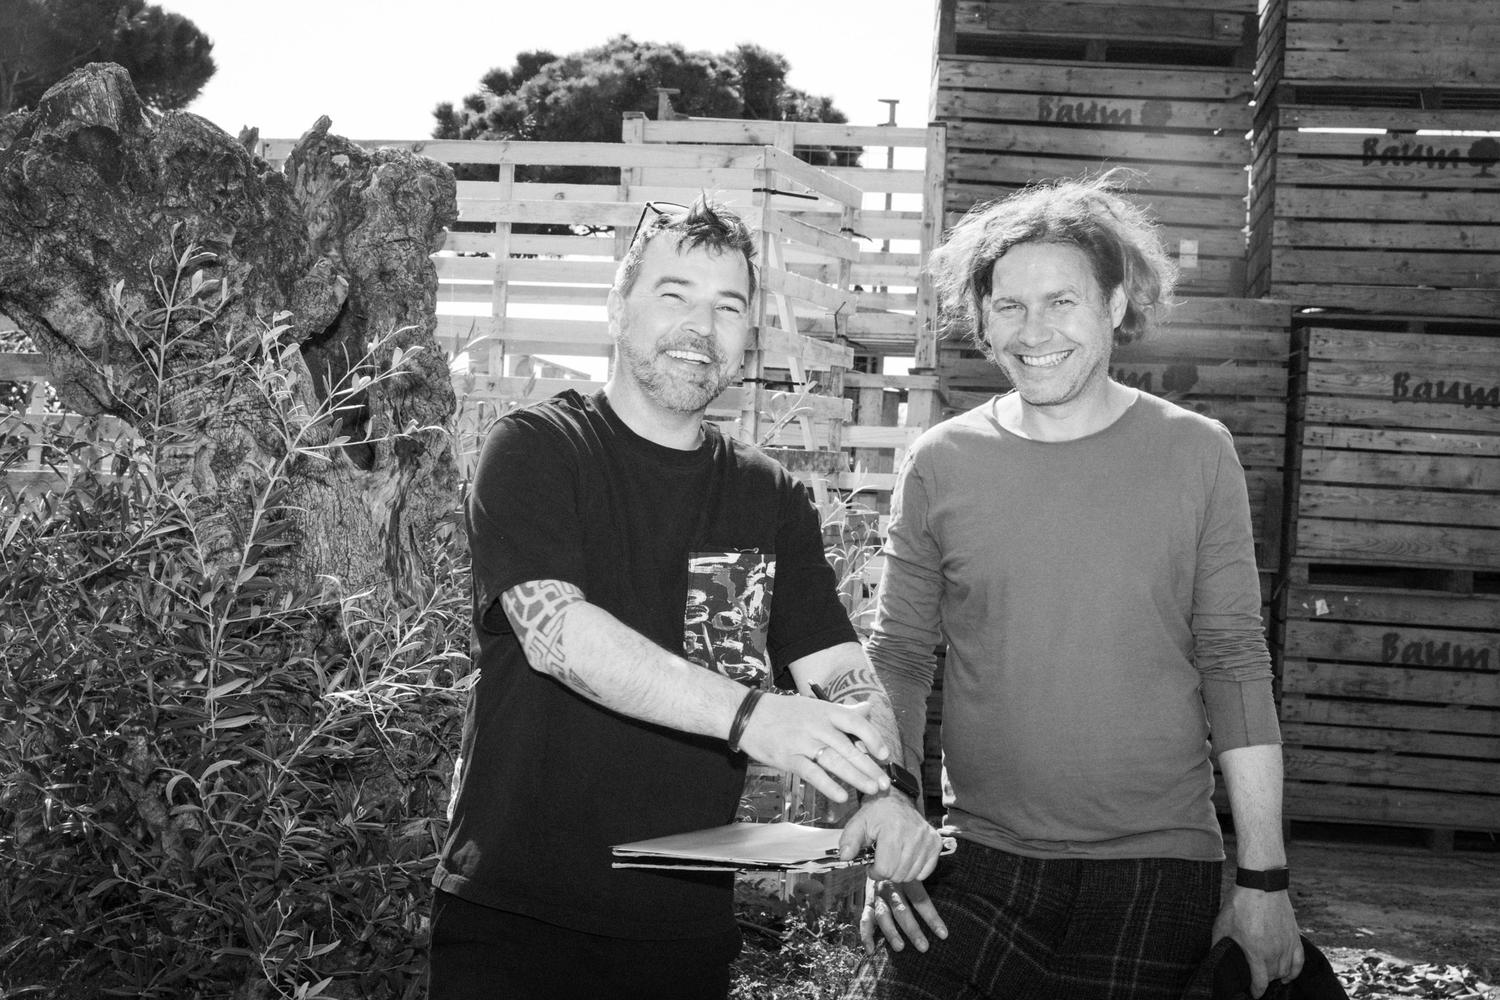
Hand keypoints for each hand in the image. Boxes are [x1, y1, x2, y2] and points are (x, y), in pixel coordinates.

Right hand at [736, 696, 890, 801]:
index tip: (884, 754)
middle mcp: (816, 725)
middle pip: (849, 747)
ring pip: (834, 762)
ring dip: (855, 778)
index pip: (855, 722)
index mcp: (825, 710)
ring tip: (871, 789)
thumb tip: (868, 710)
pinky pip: (813, 774)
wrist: (749, 715)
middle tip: (884, 783)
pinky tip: (842, 795)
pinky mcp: (789, 758)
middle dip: (869, 767)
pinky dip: (828, 785)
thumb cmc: (785, 712)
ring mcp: (802, 742)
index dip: (873, 738)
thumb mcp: (815, 705)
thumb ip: (843, 711)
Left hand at [837, 790, 942, 883]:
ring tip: (893, 856)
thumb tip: (845, 856)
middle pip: (898, 874)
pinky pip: (924, 872)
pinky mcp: (935, 843)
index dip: (874, 871)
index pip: (885, 869)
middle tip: (881, 859)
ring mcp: (927, 839)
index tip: (871, 864)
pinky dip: (914, 869)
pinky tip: (905, 856)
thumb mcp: (858, 823)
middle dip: (886, 871)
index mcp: (893, 829)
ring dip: (899, 871)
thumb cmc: (877, 813)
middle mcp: (914, 834)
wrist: (896, 800)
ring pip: (911, 875)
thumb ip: (849, 841)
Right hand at [859, 878, 946, 954]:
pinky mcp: (868, 903)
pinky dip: (866, 935)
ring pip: (883, 915)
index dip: (932, 917)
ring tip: (900, 947)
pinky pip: (865, 919)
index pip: (920, 899)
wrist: (881, 858)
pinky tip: (871, 950)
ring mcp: (877, 895)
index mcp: (906, 879)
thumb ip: (927, 883)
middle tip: (923, 947)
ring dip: (891, 932)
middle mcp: (891, 887)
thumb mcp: (916, 871)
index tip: (943, 934)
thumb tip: (949, 898)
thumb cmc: (905, 870)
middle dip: (912, 929)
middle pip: (901, 909)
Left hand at [1212, 887, 1302, 997]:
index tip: (1252, 993)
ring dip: (1276, 976)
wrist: (1261, 884)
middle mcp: (1274, 952)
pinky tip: (1287, 976)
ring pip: (1285, 971)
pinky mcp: (1295, 936)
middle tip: (1253, 977)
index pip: (1259, 982)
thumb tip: (1213, 957)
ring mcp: (1287, 945)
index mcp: (1256, 952)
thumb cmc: (1240, 903)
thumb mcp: (1222, 925)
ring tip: (1266, 975)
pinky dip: (1294, 971)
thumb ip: (1217, 944)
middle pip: (1272, 977)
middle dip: (1263, 980)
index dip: (1255, 991)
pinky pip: (1299, 961)